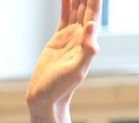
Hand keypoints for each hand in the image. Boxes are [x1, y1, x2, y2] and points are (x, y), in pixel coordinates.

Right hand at [26, 0, 99, 122]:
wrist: (45, 98)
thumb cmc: (60, 88)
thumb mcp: (75, 70)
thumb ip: (87, 49)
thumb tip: (91, 26)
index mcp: (87, 40)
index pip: (93, 12)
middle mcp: (81, 36)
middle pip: (86, 6)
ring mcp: (70, 36)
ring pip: (77, 9)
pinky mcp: (58, 40)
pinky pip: (65, 17)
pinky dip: (67, 4)